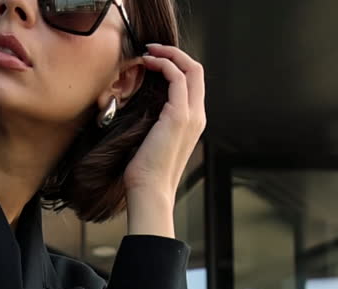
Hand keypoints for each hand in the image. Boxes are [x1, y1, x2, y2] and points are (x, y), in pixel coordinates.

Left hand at [122, 44, 204, 237]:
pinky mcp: (179, 116)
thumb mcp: (151, 141)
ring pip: (191, 70)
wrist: (150, 191)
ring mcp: (191, 115)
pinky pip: (177, 79)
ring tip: (148, 51)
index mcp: (193, 122)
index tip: (154, 59)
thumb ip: (154, 122)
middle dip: (175, 53)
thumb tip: (140, 108)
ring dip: (169, 54)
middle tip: (152, 48)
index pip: (193, 83)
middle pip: (197, 70)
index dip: (177, 65)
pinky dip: (164, 65)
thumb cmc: (145, 171)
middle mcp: (197, 116)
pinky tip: (148, 63)